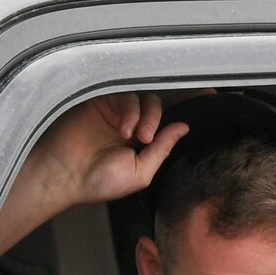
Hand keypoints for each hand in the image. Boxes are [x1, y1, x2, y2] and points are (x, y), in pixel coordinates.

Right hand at [0, 90, 198, 274]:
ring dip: (146, 115)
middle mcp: (131, 120)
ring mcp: (116, 109)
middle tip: (148, 138)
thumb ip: (163, 150)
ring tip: (135, 136)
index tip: (211, 95)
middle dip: (162, 116)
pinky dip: (130, 109)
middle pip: (160, 102)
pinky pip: (125, 93)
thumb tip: (183, 128)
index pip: (171, 116)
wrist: (64, 176)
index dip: (189, 104)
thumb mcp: (141, 173)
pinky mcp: (101, 99)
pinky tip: (123, 128)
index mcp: (142, 138)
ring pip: (145, 97)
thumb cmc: (97, 181)